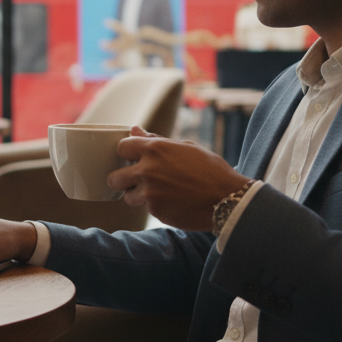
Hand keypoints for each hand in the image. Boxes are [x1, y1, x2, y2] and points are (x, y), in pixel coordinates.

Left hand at [109, 126, 250, 230]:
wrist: (227, 200)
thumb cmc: (210, 170)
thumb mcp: (186, 148)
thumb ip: (156, 140)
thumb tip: (134, 130)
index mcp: (155, 149)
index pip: (121, 148)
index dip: (126, 154)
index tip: (132, 158)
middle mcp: (148, 171)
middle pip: (114, 178)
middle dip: (122, 180)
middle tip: (134, 181)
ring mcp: (150, 193)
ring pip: (127, 197)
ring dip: (138, 196)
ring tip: (158, 192)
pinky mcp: (156, 212)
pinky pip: (146, 208)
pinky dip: (155, 206)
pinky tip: (173, 201)